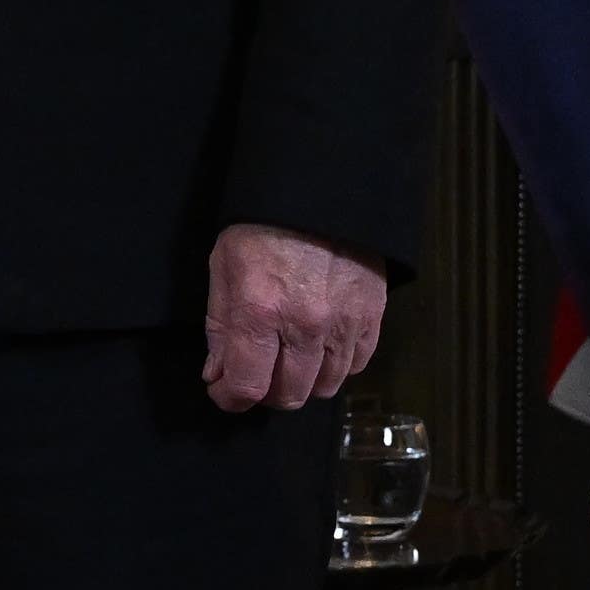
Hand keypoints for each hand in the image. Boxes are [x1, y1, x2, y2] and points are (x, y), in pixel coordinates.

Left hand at [201, 222, 387, 414]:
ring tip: (290, 362)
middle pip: (289, 395)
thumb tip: (217, 374)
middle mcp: (305, 326)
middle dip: (266, 393)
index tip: (224, 390)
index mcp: (260, 312)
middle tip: (258, 373)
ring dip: (303, 383)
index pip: (247, 386)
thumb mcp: (224, 267)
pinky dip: (337, 365)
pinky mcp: (372, 315)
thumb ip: (220, 327)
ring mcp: (344, 323)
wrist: (318, 191)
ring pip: (326, 386)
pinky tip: (322, 348)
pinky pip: (357, 364)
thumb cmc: (262, 227)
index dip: (230, 397)